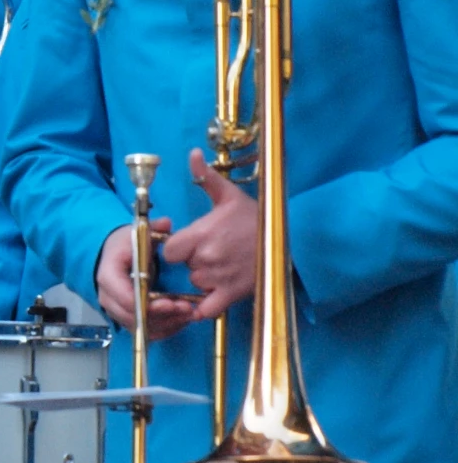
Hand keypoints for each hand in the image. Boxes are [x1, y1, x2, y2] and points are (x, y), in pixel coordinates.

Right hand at [95, 218, 193, 341]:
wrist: (114, 257)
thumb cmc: (125, 246)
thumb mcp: (137, 234)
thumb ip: (154, 229)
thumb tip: (166, 224)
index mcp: (109, 275)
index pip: (125, 297)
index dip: (148, 304)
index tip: (172, 302)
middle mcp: (108, 297)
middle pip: (133, 317)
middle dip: (163, 316)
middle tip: (187, 309)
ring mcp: (116, 310)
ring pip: (141, 328)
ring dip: (167, 324)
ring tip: (189, 314)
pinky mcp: (126, 318)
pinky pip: (145, 331)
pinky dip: (164, 329)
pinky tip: (180, 321)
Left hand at [163, 150, 260, 322]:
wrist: (293, 241)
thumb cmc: (258, 218)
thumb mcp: (230, 195)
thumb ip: (206, 176)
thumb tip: (192, 153)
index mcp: (201, 235)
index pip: (169, 250)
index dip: (175, 248)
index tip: (186, 244)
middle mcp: (206, 259)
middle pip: (182, 267)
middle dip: (191, 261)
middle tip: (210, 253)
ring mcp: (218, 279)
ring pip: (195, 285)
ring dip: (203, 280)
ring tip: (220, 267)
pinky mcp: (232, 295)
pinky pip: (206, 309)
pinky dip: (204, 307)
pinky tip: (211, 296)